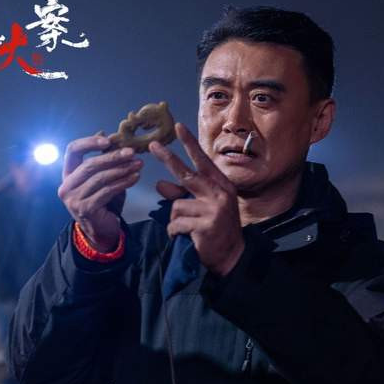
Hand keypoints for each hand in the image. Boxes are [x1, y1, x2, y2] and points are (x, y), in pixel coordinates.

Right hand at [58, 133, 142, 251]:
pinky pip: (107, 191)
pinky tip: (135, 178)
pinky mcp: (85, 209)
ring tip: (138, 165)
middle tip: (132, 152)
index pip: (72, 150)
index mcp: (68, 174)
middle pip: (89, 164)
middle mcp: (66, 186)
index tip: (108, 140)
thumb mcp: (101, 178)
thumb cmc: (103, 202)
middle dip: (113, 157)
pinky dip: (123, 183)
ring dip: (122, 170)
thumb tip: (106, 135)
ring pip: (100, 178)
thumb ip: (102, 161)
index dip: (89, 142)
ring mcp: (74, 199)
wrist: (101, 231)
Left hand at [150, 123, 243, 276]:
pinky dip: (175, 232)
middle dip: (168, 159)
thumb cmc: (215, 229)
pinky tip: (184, 237)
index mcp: (221, 185)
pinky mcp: (207, 224)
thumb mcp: (201, 208)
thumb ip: (182, 194)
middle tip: (152, 145)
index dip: (190, 144)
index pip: (202, 161)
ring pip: (177, 205)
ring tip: (187, 229)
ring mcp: (214, 208)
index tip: (178, 127)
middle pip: (186, 173)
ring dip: (176, 220)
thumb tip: (159, 184)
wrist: (231, 256)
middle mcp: (219, 193)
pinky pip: (177, 223)